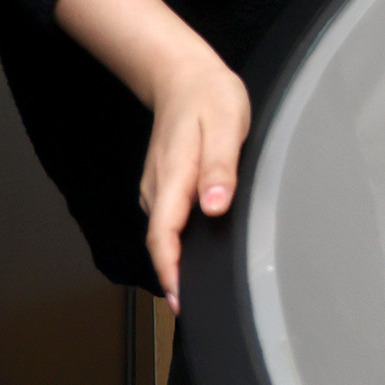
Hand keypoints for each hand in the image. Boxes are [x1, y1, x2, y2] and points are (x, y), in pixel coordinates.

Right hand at [52, 0, 251, 310]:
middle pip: (162, 242)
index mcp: (173, 175)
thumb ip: (221, 167)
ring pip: (165, 233)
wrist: (181, 75)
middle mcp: (158, 187)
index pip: (165, 234)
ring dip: (177, 260)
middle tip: (194, 309)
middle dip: (175, 276)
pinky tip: (195, 253)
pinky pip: (169, 222)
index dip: (170, 270)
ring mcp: (157, 188)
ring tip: (197, 290)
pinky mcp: (163, 186)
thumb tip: (215, 206)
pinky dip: (178, 241)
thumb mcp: (226, 125)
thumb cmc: (209, 97)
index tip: (179, 300)